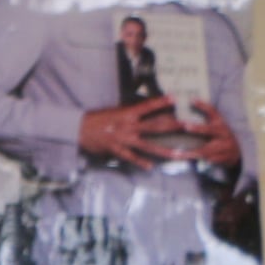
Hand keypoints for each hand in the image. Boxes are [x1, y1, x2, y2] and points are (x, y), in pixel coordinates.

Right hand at [77, 96, 201, 168]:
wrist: (78, 129)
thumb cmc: (95, 119)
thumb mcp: (113, 112)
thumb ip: (128, 113)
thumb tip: (142, 113)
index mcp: (127, 114)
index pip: (147, 106)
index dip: (161, 102)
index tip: (174, 98)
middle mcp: (128, 126)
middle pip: (155, 126)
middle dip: (172, 126)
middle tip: (187, 126)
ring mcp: (124, 139)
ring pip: (148, 145)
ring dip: (164, 149)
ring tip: (178, 153)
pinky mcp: (117, 150)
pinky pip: (131, 157)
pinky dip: (141, 162)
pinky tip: (151, 166)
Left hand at [166, 97, 245, 172]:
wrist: (237, 153)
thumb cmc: (221, 137)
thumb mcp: (216, 126)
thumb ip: (206, 118)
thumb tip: (188, 105)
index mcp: (221, 124)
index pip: (213, 112)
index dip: (203, 105)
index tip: (191, 99)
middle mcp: (223, 134)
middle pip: (210, 130)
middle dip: (198, 128)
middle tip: (185, 125)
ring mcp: (222, 147)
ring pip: (205, 150)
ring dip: (189, 153)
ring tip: (175, 154)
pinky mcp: (220, 159)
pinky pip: (205, 162)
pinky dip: (193, 163)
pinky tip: (181, 163)